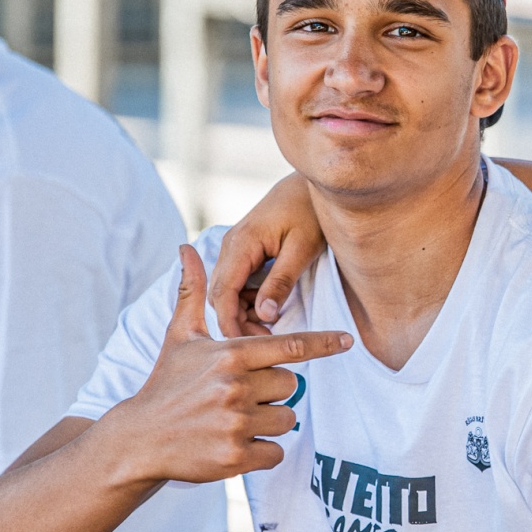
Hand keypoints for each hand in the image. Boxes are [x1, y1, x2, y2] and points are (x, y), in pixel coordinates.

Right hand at [103, 246, 349, 485]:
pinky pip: (276, 453)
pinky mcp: (235, 458)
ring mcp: (236, 424)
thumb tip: (186, 247)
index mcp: (230, 355)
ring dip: (269, 423)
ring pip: (287, 420)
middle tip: (242, 396)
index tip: (348, 340)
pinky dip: (262, 452)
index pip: (290, 346)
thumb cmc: (165, 384)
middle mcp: (236, 387)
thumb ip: (192, 293)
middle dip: (273, 391)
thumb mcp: (179, 337)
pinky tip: (234, 445)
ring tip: (235, 420)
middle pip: (291, 386)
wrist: (139, 439)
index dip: (323, 343)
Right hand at [209, 174, 325, 337]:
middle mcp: (232, 246)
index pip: (222, 293)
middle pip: (221, 295)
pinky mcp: (245, 251)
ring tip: (271, 333)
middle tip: (264, 346)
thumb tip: (266, 315)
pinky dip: (250, 301)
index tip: (244, 349)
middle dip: (237, 322)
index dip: (230, 323)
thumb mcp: (302, 248)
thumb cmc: (311, 211)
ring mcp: (236, 248)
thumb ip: (281, 281)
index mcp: (240, 244)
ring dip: (244, 313)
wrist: (311, 183)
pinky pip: (239, 283)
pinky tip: (270, 313)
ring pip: (228, 291)